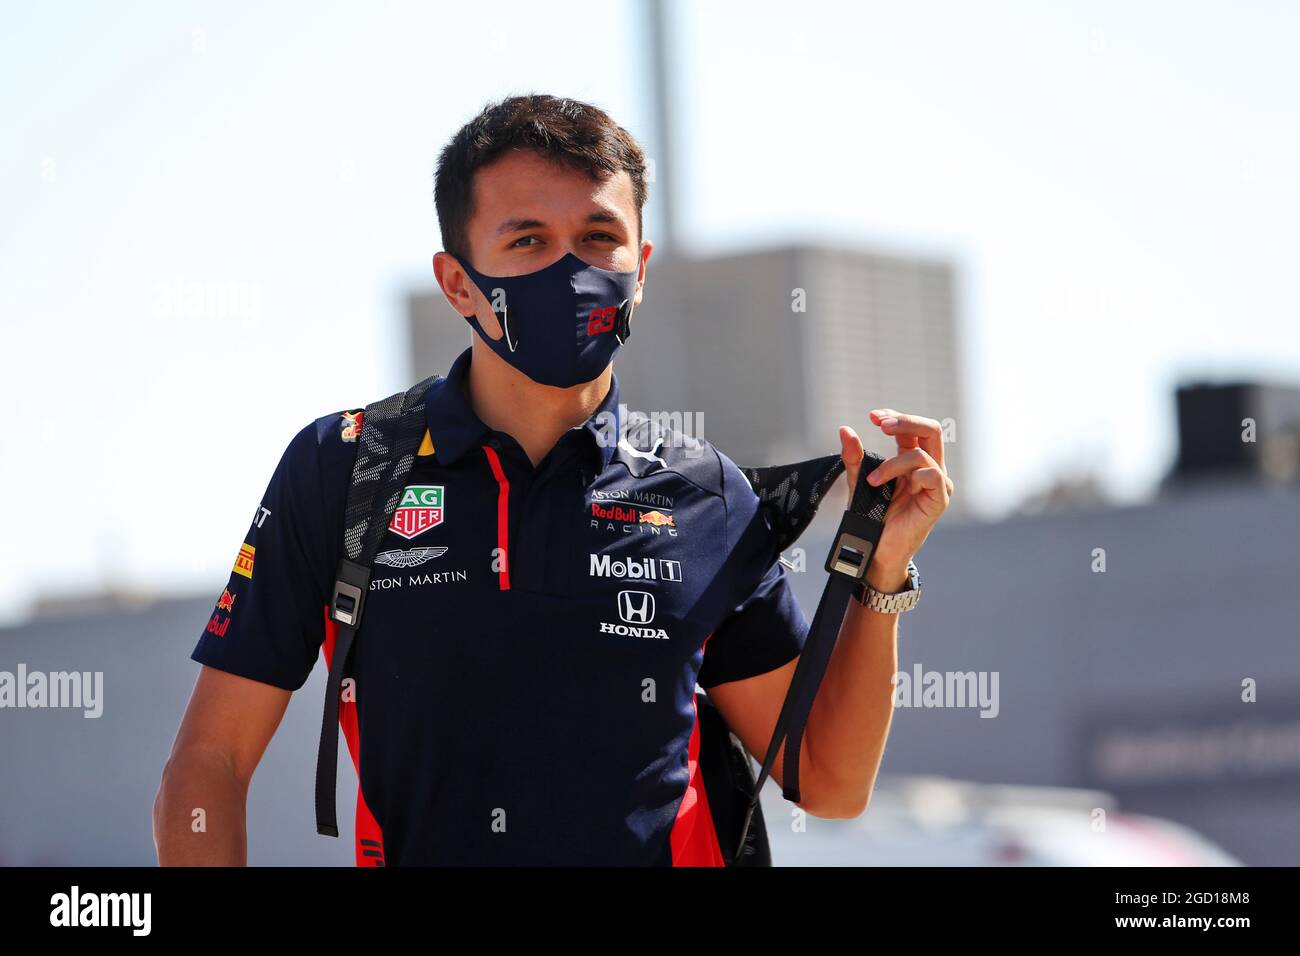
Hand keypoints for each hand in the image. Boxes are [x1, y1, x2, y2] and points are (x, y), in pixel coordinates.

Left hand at [839, 408, 952, 589]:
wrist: (876, 550)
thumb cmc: (871, 518)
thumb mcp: (859, 482)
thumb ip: (853, 457)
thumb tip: (845, 429)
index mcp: (913, 460)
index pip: (912, 428)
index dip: (895, 417)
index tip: (872, 417)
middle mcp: (929, 468)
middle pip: (931, 429)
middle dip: (905, 421)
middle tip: (880, 424)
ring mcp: (938, 483)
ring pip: (922, 454)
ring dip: (892, 464)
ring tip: (872, 481)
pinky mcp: (939, 499)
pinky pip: (933, 475)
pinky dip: (910, 476)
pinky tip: (893, 489)